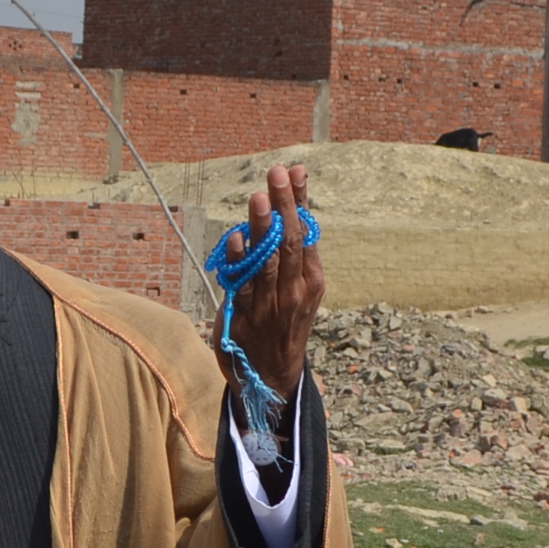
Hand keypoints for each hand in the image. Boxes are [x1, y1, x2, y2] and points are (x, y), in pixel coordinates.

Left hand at [221, 163, 323, 400]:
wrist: (272, 377)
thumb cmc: (283, 325)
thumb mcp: (299, 292)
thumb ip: (292, 257)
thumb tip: (285, 213)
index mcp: (311, 280)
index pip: (306, 231)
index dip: (300, 200)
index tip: (296, 170)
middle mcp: (295, 290)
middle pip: (290, 240)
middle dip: (284, 204)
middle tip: (277, 173)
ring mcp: (271, 305)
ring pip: (268, 259)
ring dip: (263, 227)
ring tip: (260, 197)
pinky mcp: (246, 318)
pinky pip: (242, 285)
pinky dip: (240, 261)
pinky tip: (236, 238)